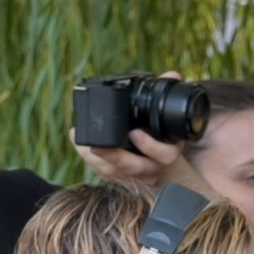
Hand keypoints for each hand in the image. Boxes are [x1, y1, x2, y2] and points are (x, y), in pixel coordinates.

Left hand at [73, 75, 199, 190]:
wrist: (165, 169)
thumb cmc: (164, 140)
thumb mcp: (169, 121)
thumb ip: (168, 96)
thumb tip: (173, 74)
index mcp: (169, 153)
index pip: (165, 155)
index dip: (151, 147)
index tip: (135, 134)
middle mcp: (154, 168)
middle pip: (135, 168)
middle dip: (114, 156)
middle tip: (96, 145)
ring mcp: (137, 177)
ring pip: (117, 173)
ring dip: (97, 159)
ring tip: (82, 143)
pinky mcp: (121, 179)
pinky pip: (105, 174)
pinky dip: (91, 161)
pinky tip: (80, 146)